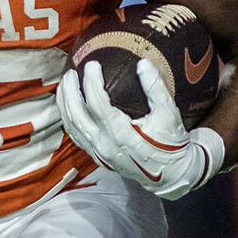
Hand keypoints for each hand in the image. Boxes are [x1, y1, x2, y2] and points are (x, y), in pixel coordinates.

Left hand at [57, 59, 223, 200]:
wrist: (173, 174)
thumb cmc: (172, 144)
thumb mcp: (169, 114)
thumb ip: (156, 88)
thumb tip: (143, 63)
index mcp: (122, 134)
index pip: (97, 103)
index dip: (91, 82)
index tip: (92, 65)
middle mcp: (105, 145)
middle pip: (76, 114)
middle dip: (69, 91)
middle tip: (70, 73)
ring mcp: (99, 153)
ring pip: (72, 126)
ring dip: (64, 104)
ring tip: (65, 85)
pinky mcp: (97, 158)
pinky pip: (76, 137)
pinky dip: (69, 119)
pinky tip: (68, 107)